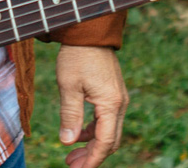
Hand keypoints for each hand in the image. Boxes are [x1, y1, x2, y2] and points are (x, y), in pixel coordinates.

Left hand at [55, 44, 127, 167]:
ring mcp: (118, 98)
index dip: (92, 160)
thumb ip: (70, 115)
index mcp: (111, 103)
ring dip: (92, 145)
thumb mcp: (68, 86)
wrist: (89, 32)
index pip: (105, 142)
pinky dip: (94, 131)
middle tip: (71, 165)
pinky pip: (107, 120)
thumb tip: (68, 142)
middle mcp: (119, 103)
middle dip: (92, 156)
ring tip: (72, 154)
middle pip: (110, 140)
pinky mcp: (113, 93)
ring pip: (109, 131)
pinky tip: (78, 134)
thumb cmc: (78, 56)